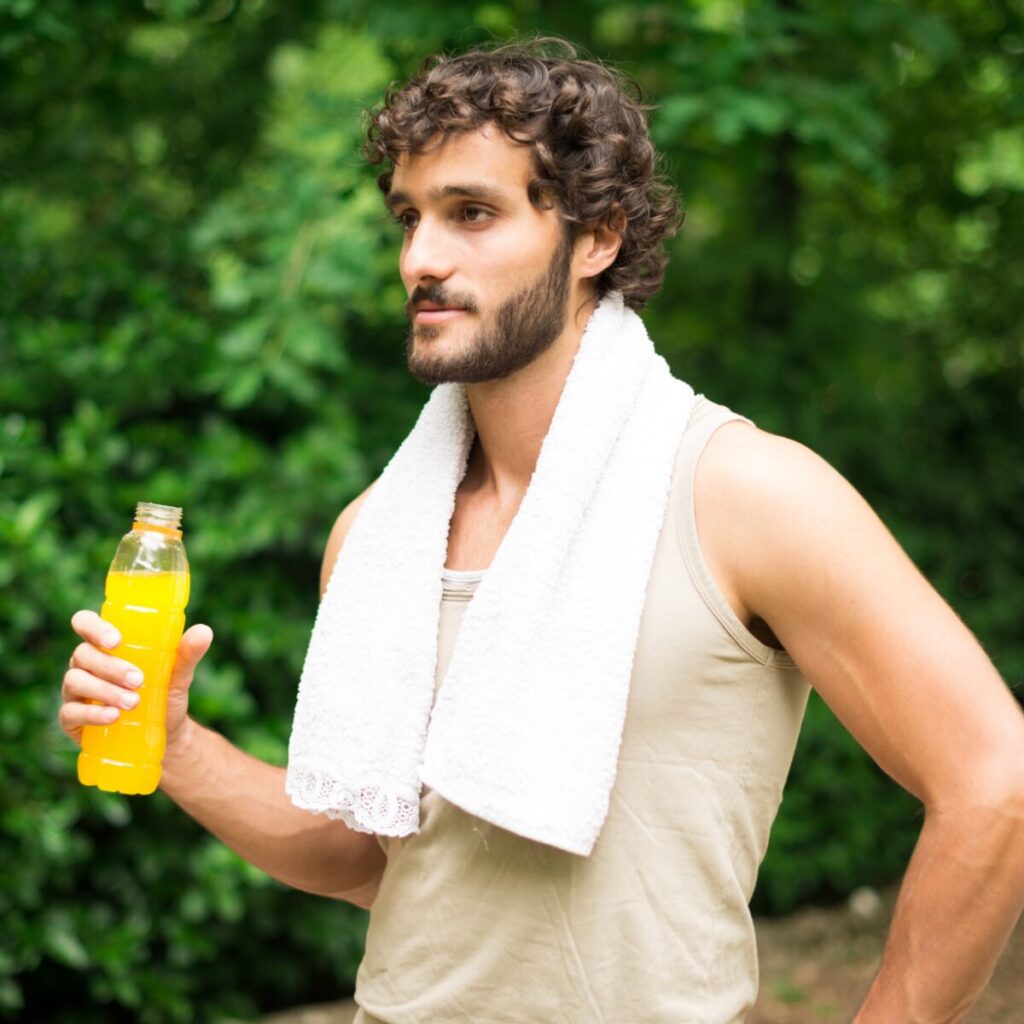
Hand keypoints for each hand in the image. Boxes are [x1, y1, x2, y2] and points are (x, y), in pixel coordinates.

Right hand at [60, 611, 213, 753]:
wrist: (166, 735)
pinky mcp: (72, 719)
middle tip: (139, 680)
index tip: (116, 641)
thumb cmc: (164, 694)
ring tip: (133, 702)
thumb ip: (187, 653)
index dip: (94, 627)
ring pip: (75, 681)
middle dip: (111, 666)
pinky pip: (71, 713)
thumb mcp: (177, 674)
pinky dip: (93, 715)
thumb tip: (204, 631)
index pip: (85, 623)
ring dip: (105, 691)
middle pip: (83, 654)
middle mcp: (86, 664)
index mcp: (106, 645)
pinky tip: (113, 717)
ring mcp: (75, 691)